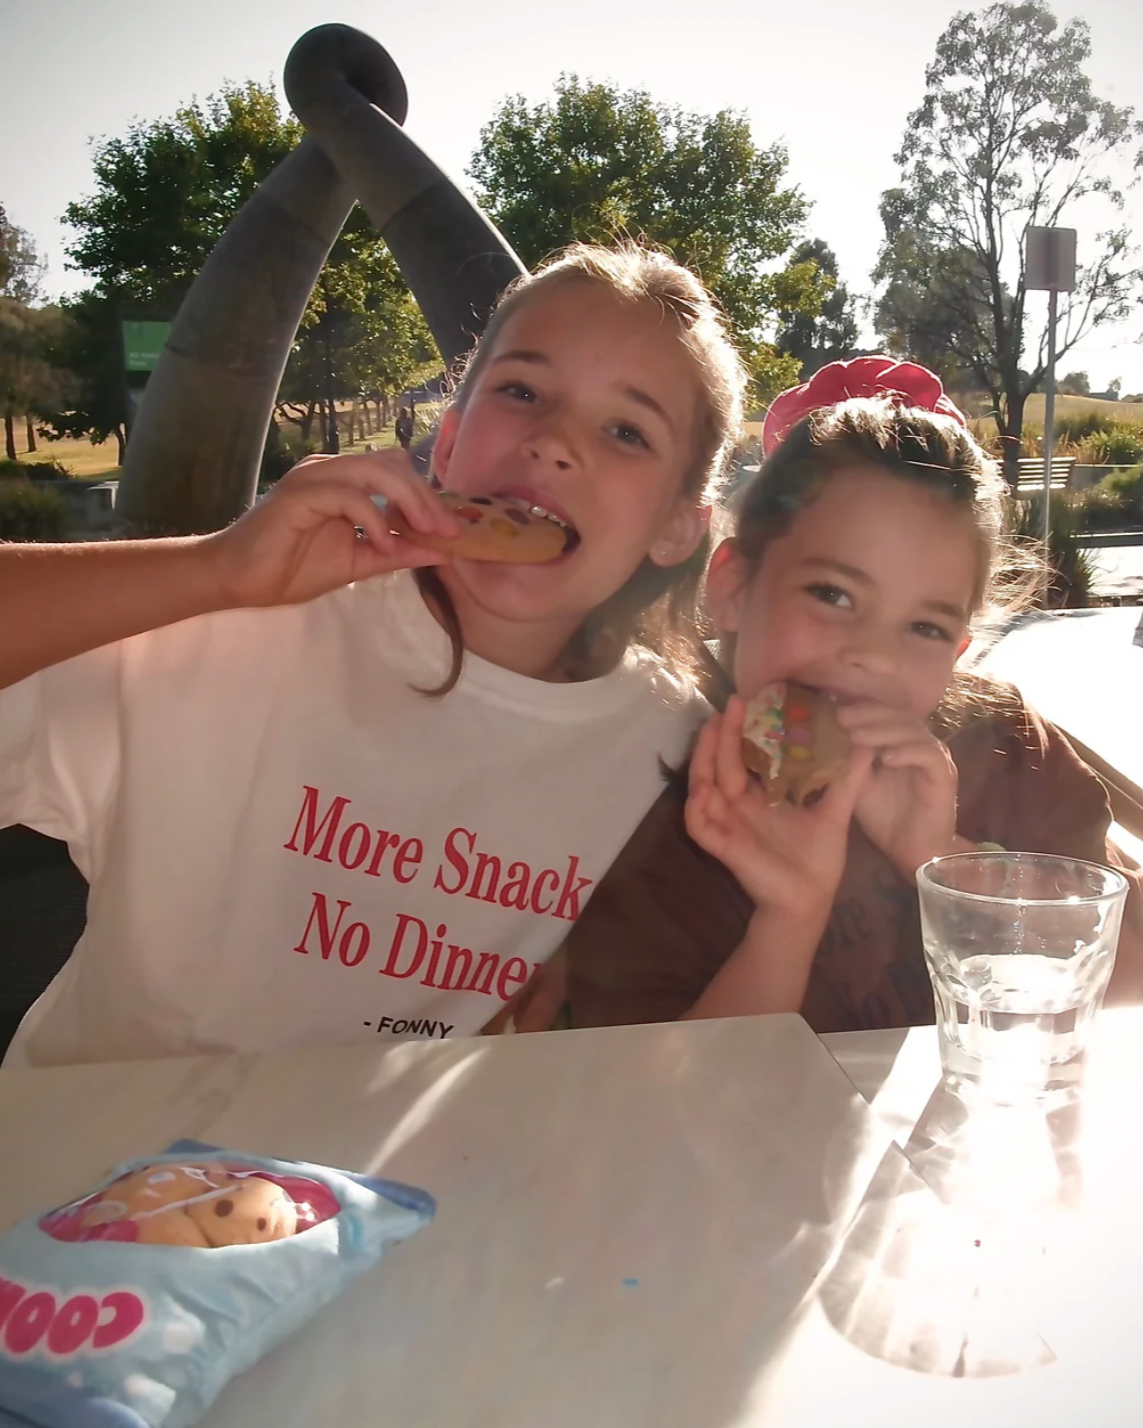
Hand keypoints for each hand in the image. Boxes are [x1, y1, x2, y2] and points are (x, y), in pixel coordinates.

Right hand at [201, 449, 460, 609]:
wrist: (239, 581)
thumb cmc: (290, 568)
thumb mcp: (358, 563)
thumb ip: (397, 552)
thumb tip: (442, 551)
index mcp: (344, 481)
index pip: (397, 471)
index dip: (428, 496)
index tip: (453, 529)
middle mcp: (330, 470)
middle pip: (393, 463)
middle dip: (426, 496)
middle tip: (446, 530)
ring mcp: (314, 478)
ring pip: (375, 471)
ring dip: (408, 500)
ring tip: (425, 531)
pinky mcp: (300, 495)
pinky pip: (348, 496)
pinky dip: (373, 519)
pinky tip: (383, 544)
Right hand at [685, 694, 872, 915]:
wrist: (811, 901)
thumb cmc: (817, 860)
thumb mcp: (834, 811)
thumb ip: (848, 778)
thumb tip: (867, 743)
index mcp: (758, 797)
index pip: (743, 758)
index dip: (743, 732)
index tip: (752, 701)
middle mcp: (737, 806)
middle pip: (721, 763)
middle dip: (724, 734)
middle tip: (733, 702)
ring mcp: (726, 824)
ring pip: (703, 784)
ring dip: (704, 756)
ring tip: (713, 726)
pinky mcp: (722, 846)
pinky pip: (697, 822)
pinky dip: (696, 803)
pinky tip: (703, 784)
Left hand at [836, 701, 958, 880]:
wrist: (913, 851)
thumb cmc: (886, 819)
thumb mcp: (859, 787)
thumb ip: (848, 763)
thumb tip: (826, 740)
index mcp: (900, 743)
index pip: (883, 714)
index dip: (860, 710)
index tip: (833, 711)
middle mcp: (919, 745)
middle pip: (897, 716)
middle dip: (868, 714)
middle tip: (842, 716)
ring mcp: (935, 758)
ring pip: (912, 732)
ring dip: (883, 731)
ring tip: (856, 735)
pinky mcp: (945, 776)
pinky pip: (929, 756)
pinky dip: (907, 753)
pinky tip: (886, 757)